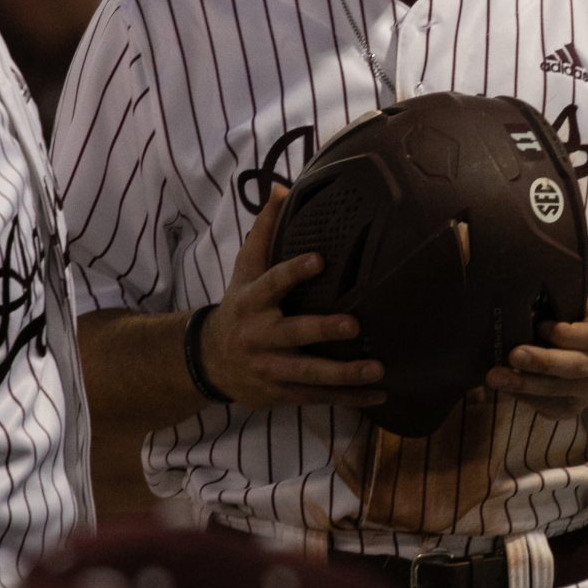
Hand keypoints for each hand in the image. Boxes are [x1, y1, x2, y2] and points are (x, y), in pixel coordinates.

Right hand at [197, 186, 383, 411]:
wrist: (208, 361)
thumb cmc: (238, 306)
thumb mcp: (244, 269)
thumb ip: (264, 232)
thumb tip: (280, 188)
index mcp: (252, 301)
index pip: (272, 283)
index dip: (294, 272)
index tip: (319, 259)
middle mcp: (260, 336)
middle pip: (293, 334)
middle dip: (322, 330)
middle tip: (354, 325)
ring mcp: (271, 368)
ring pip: (309, 373)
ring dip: (344, 374)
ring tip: (377, 370)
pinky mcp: (281, 392)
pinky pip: (317, 396)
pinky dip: (348, 399)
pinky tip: (379, 396)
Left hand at [486, 299, 587, 418]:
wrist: (582, 347)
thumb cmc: (567, 316)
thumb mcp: (567, 303)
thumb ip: (553, 307)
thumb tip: (522, 310)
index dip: (567, 334)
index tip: (541, 325)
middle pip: (578, 367)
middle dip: (543, 362)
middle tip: (513, 355)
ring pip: (562, 391)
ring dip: (526, 385)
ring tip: (497, 377)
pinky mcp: (577, 407)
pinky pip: (553, 408)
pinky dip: (527, 398)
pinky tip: (507, 388)